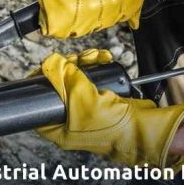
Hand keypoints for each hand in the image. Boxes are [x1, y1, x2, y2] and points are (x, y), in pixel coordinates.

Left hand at [35, 49, 183, 168]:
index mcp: (59, 127)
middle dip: (68, 66)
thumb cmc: (111, 126)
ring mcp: (87, 107)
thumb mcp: (81, 100)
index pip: (40, 101)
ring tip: (96, 57)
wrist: (143, 127)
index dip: (42, 81)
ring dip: (85, 62)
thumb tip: (50, 62)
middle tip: (78, 59)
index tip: (47, 65)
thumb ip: (63, 79)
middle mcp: (71, 118)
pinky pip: (93, 76)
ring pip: (77, 77)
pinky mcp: (102, 97)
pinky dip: (97, 65)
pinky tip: (104, 59)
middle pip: (59, 84)